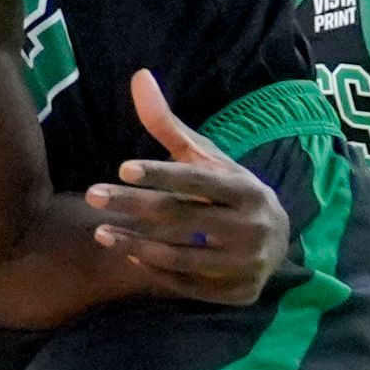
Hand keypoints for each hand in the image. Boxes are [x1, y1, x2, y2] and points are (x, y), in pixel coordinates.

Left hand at [83, 71, 290, 303]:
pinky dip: (157, 271)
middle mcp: (249, 225)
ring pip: (181, 255)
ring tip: (101, 232)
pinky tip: (130, 257)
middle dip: (134, 206)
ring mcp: (245, 262)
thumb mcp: (207, 159)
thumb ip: (169, 126)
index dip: (160, 174)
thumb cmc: (230, 191)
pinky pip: (188, 284)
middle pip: (182, 217)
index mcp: (245, 188)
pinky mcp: (237, 292)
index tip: (122, 169)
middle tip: (93, 197)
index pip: (196, 180)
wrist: (277, 242)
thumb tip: (138, 77)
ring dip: (136, 244)